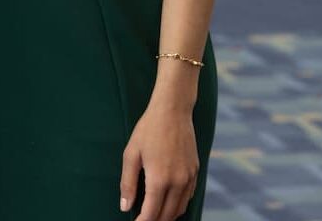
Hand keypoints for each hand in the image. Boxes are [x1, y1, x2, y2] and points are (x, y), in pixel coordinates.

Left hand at [119, 104, 198, 219]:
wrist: (173, 111)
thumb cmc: (148, 130)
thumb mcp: (131, 154)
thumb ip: (128, 183)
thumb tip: (125, 207)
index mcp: (159, 179)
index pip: (152, 213)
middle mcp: (178, 182)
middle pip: (167, 215)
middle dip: (154, 220)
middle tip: (142, 219)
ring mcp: (190, 178)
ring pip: (180, 208)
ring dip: (167, 215)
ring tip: (153, 214)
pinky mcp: (196, 172)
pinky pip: (188, 196)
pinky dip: (178, 204)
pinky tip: (168, 202)